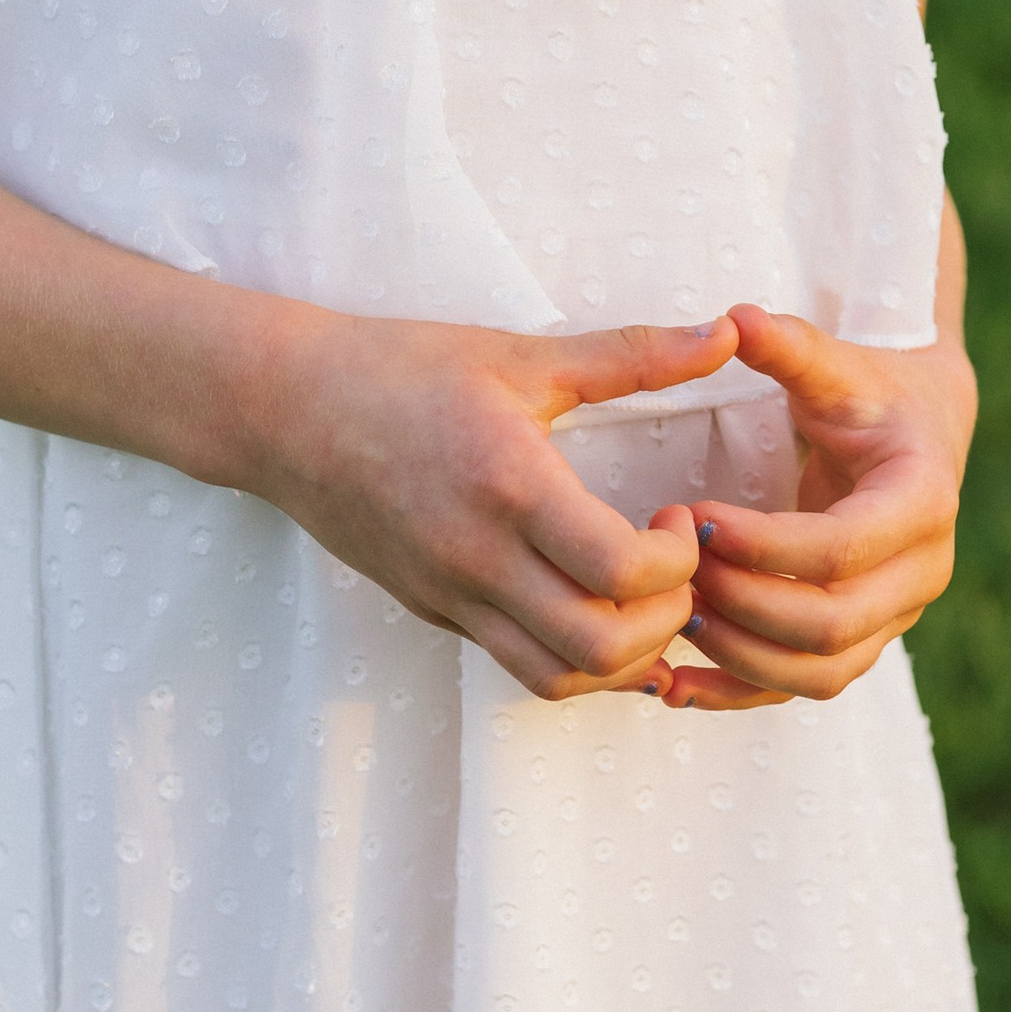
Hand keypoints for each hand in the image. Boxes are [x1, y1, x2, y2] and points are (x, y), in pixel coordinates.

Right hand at [254, 307, 738, 702]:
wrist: (284, 409)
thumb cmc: (400, 370)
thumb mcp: (520, 355)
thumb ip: (632, 354)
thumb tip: (726, 333)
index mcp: (508, 486)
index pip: (619, 571)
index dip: (678, 560)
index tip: (679, 515)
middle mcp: (478, 558)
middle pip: (599, 647)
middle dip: (666, 619)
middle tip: (676, 566)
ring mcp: (452, 595)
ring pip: (559, 678)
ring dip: (623, 655)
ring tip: (640, 594)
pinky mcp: (435, 612)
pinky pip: (520, 666)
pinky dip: (576, 659)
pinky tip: (596, 609)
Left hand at [662, 301, 976, 710]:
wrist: (921, 434)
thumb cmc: (872, 392)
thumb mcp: (836, 364)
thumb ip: (788, 346)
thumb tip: (733, 319)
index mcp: (923, 500)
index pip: (840, 550)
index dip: (762, 545)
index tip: (691, 514)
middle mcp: (923, 571)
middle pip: (831, 625)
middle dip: (743, 603)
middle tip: (672, 567)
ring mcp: (896, 616)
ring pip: (820, 672)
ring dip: (738, 654)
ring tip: (670, 612)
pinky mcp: (864, 641)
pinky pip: (804, 690)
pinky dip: (738, 695)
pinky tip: (670, 685)